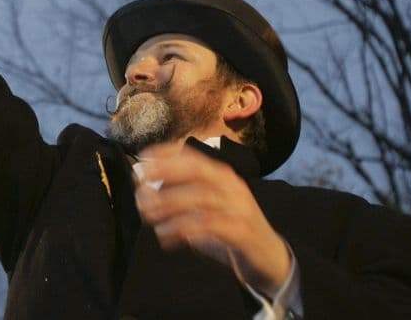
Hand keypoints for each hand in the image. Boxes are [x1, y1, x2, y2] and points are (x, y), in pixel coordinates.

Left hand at [134, 141, 290, 298]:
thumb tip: (145, 189)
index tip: (143, 156)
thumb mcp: (204, 209)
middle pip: (198, 170)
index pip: (193, 156)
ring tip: (148, 213)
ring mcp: (239, 207)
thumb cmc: (230, 229)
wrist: (269, 258)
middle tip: (141, 182)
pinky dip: (183, 228)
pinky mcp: (242, 232)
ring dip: (169, 203)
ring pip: (201, 197)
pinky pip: (210, 225)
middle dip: (166, 171)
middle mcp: (232, 186)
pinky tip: (166, 236)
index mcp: (222, 176)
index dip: (167, 153)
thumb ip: (180, 197)